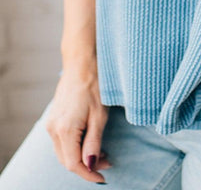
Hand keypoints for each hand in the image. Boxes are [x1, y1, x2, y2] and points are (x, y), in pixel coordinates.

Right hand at [45, 63, 112, 183]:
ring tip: (102, 152)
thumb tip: (91, 165)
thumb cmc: (95, 85)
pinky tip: (90, 142)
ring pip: (63, 152)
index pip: (74, 164)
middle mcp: (53, 128)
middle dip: (87, 166)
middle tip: (108, 162)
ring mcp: (52, 123)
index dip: (88, 174)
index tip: (103, 178)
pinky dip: (75, 147)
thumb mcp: (100, 115)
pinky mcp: (54, 117)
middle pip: (67, 160)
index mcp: (64, 130)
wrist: (82, 62)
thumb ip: (94, 142)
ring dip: (81, 157)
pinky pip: (62, 141)